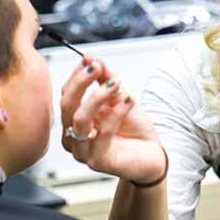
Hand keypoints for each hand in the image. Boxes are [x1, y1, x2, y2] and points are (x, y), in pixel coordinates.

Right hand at [59, 56, 165, 184]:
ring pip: (80, 119)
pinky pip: (103, 133)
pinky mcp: (98, 161)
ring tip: (117, 84)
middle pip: (67, 106)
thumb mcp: (119, 98)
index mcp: (73, 122)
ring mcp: (83, 151)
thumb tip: (92, 58)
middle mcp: (73, 137)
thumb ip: (105, 80)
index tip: (90, 60)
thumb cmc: (133, 130)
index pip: (66, 95)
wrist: (152, 155)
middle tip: (97, 67)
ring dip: (98, 97)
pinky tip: (129, 101)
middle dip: (81, 83)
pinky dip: (116, 113)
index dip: (77, 76)